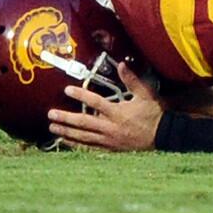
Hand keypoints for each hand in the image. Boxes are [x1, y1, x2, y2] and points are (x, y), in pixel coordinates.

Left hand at [48, 63, 163, 151]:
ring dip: (66, 131)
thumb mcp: (145, 94)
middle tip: (51, 114)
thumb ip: (132, 80)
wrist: (162, 136)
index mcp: (118, 112)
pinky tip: (65, 141)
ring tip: (52, 127)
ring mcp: (108, 139)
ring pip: (82, 136)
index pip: (95, 102)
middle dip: (65, 117)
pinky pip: (88, 147)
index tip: (67, 90)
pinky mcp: (109, 148)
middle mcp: (110, 127)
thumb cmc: (153, 114)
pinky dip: (76, 144)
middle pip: (83, 122)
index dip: (80, 94)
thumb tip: (121, 64)